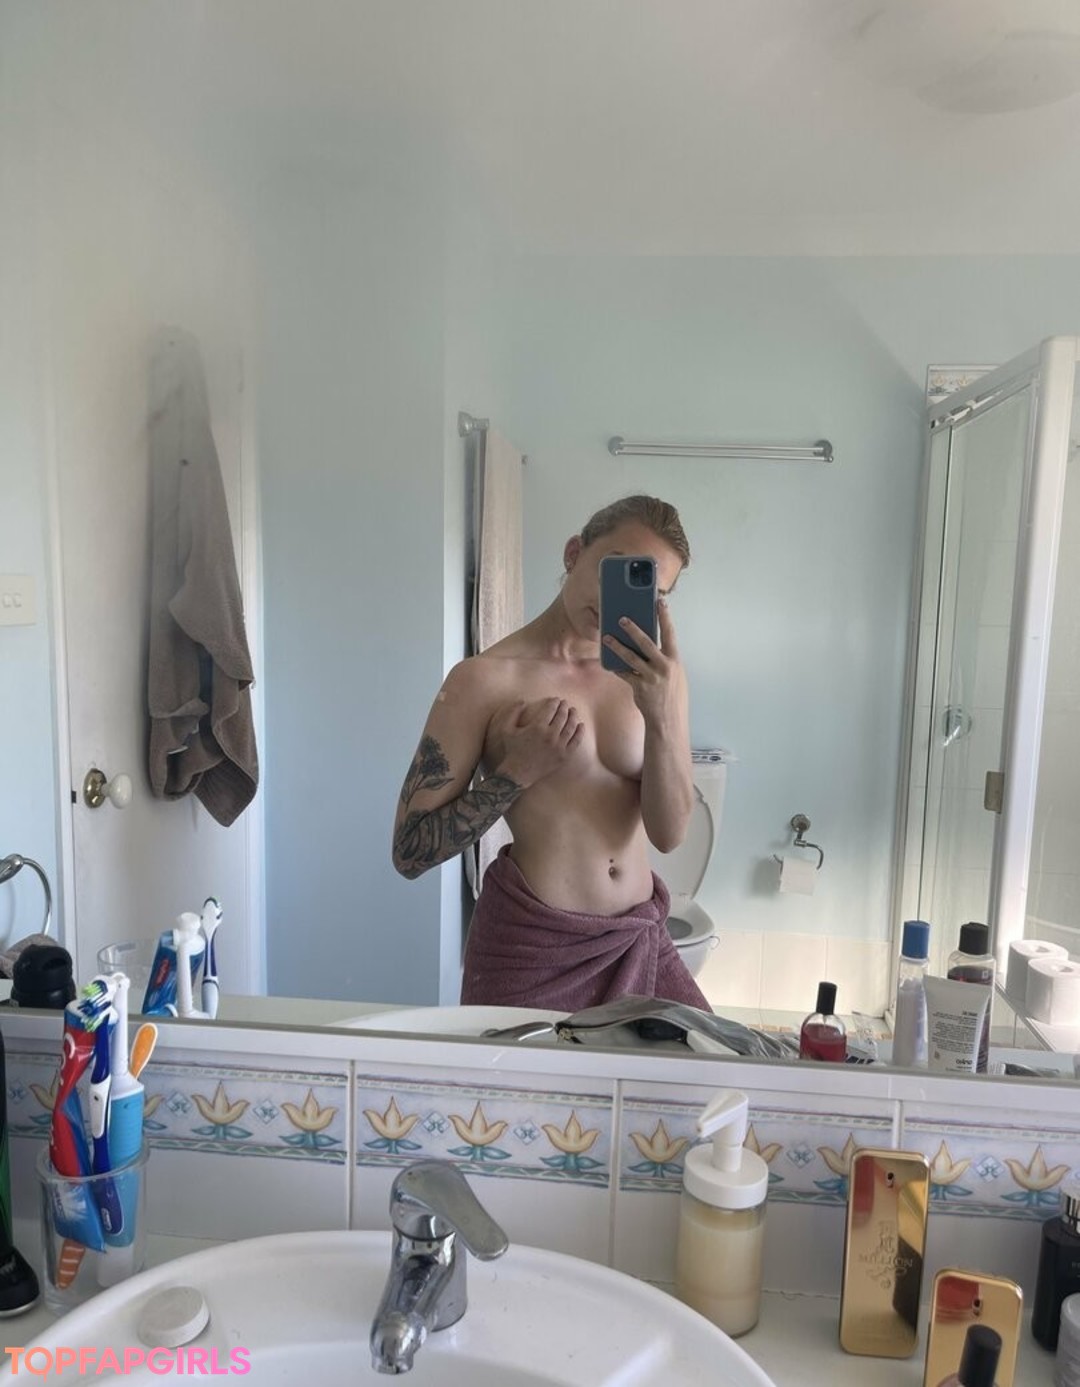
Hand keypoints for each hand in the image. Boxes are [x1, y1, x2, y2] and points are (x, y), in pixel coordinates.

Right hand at [486, 697, 585, 787]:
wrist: (518, 773)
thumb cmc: (512, 750)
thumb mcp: (506, 729)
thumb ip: (512, 712)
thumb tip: (522, 700)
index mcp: (537, 727)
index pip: (550, 709)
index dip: (554, 702)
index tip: (556, 699)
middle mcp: (550, 736)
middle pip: (562, 716)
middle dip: (564, 707)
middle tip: (565, 703)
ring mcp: (559, 747)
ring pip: (571, 727)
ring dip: (573, 716)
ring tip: (573, 711)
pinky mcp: (564, 756)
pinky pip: (576, 741)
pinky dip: (580, 732)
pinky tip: (581, 725)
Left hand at [601, 598, 687, 726]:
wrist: (668, 719)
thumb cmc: (673, 696)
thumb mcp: (676, 675)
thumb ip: (665, 660)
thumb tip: (651, 646)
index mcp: (675, 660)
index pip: (670, 633)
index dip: (665, 616)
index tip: (659, 602)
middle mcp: (664, 666)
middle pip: (646, 642)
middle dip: (633, 629)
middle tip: (622, 618)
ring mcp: (651, 677)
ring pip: (631, 657)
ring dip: (617, 646)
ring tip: (606, 638)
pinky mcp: (639, 687)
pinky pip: (624, 674)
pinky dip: (616, 667)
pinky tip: (608, 661)